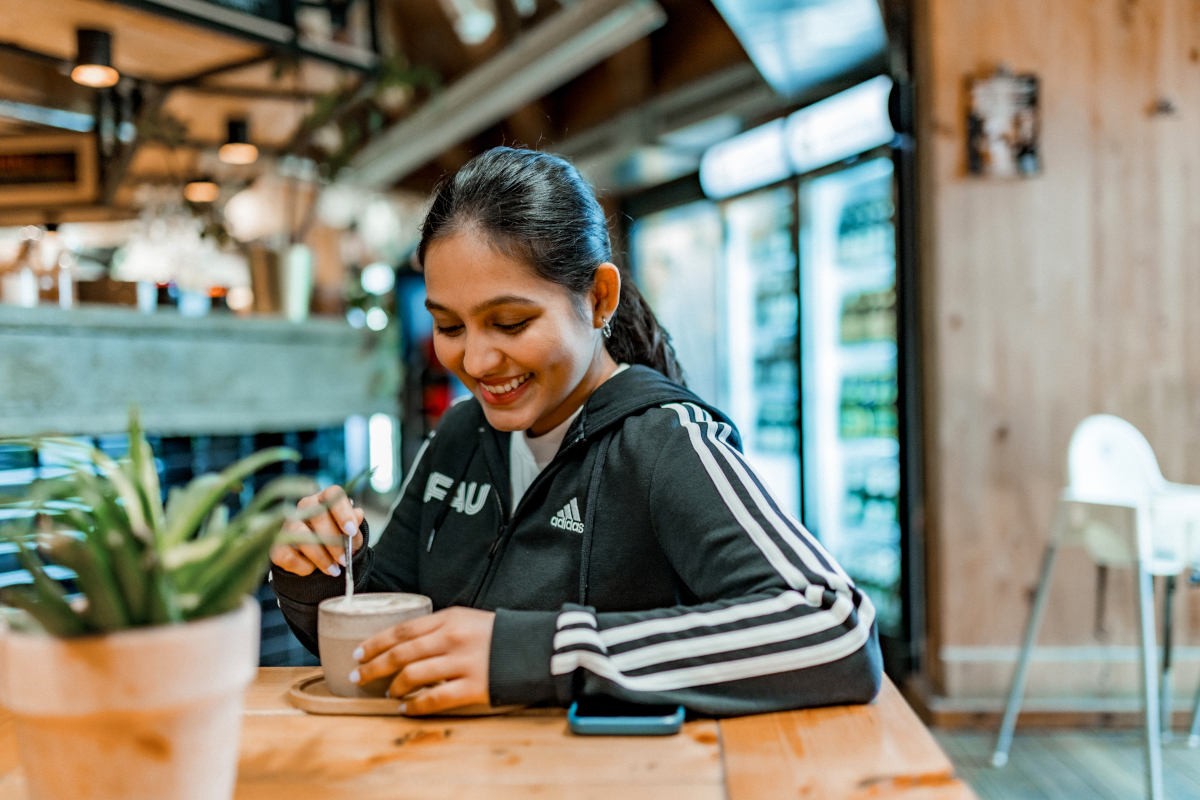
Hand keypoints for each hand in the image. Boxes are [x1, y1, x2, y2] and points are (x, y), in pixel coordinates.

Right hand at [269, 485, 364, 576]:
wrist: (315, 560)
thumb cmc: (336, 540)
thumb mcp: (350, 535)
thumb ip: (354, 527)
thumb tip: (357, 514)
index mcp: (324, 499)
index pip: (333, 495)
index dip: (343, 512)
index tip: (351, 531)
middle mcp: (304, 507)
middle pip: (318, 515)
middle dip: (334, 541)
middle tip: (344, 560)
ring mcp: (287, 525)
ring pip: (300, 534)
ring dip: (320, 556)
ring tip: (334, 570)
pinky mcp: (277, 546)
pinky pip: (288, 555)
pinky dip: (304, 565)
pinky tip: (313, 570)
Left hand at [351, 607, 495, 714]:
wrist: (536, 648)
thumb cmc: (501, 634)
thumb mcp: (469, 619)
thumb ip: (441, 627)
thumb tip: (409, 643)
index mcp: (450, 618)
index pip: (402, 629)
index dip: (376, 642)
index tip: (360, 652)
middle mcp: (452, 638)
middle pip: (401, 653)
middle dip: (375, 666)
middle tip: (360, 675)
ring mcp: (462, 663)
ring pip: (413, 676)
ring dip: (395, 686)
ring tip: (390, 692)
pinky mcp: (473, 686)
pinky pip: (434, 699)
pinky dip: (415, 705)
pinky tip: (407, 708)